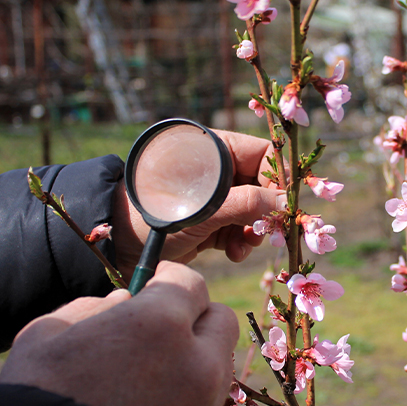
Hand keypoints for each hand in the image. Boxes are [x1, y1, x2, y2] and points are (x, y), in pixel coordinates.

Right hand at [0, 261, 238, 405]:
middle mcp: (196, 363)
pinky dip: (189, 391)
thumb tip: (123, 301)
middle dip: (195, 313)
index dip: (171, 277)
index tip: (156, 281)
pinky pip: (206, 401)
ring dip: (196, 353)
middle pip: (220, 320)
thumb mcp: (51, 333)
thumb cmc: (41, 396)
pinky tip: (154, 400)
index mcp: (160, 324)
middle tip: (163, 321)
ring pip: (218, 362)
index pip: (191, 283)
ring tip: (154, 365)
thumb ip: (95, 306)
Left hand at [112, 130, 283, 279]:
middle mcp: (219, 171)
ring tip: (245, 244)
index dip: (277, 179)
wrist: (122, 245)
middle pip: (261, 186)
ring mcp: (216, 197)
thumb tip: (283, 205)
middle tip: (271, 233)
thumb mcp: (205, 209)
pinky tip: (233, 253)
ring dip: (254, 230)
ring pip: (253, 210)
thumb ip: (246, 204)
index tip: (284, 206)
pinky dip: (240, 242)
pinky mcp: (212, 221)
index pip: (262, 155)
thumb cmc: (157, 215)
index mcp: (216, 151)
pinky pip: (239, 228)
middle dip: (266, 211)